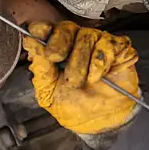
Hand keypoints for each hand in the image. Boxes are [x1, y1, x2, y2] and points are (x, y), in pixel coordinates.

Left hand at [23, 21, 139, 134]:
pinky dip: (100, 61)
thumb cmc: (75, 106)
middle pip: (66, 27)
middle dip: (58, 43)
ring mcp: (99, 43)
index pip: (48, 29)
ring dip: (80, 61)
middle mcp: (77, 43)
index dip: (42, 28)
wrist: (101, 122)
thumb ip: (40, 68)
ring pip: (87, 36)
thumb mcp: (49, 92)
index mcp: (57, 50)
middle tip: (55, 58)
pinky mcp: (119, 48)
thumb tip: (29, 42)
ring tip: (80, 81)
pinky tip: (97, 77)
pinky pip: (108, 44)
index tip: (37, 33)